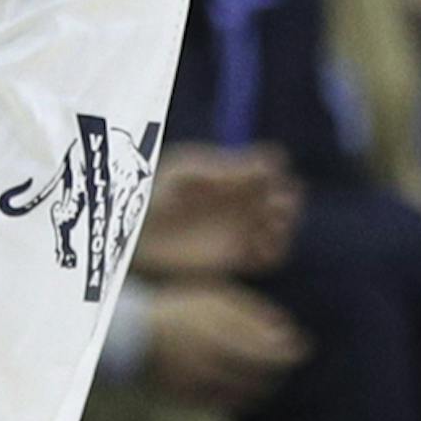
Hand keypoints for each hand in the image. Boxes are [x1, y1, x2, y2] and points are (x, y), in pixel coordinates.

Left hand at [135, 143, 302, 277]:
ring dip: (283, 229)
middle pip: (286, 198)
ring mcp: (241, 229)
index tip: (267, 180)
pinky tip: (258, 250)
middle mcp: (242, 200)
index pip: (271, 167)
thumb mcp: (185, 176)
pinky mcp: (236, 257)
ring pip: (281, 229)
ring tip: (266, 231)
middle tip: (273, 209)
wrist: (132, 233)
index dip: (276, 173)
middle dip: (287, 202)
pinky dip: (273, 254)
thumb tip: (270, 163)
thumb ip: (224, 171)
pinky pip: (268, 258)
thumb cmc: (154, 194)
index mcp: (232, 173)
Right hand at [144, 281, 309, 409]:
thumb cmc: (178, 309)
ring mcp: (203, 385)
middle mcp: (215, 363)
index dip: (293, 352)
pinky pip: (229, 407)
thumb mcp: (216, 298)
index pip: (273, 353)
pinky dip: (244, 399)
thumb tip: (288, 332)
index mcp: (222, 334)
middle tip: (284, 362)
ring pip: (250, 396)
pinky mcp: (192, 401)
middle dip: (281, 370)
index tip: (303, 347)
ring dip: (266, 387)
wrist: (132, 335)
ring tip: (267, 375)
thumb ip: (252, 313)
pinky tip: (244, 388)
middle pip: (265, 377)